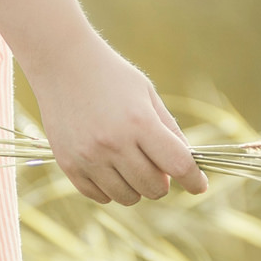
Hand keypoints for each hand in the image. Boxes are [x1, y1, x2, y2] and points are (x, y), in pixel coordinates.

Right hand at [27, 37, 207, 204]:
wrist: (61, 62)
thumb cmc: (111, 76)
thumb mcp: (147, 94)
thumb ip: (169, 130)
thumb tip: (186, 167)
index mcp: (139, 122)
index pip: (178, 165)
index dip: (194, 180)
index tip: (199, 186)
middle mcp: (114, 143)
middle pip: (154, 188)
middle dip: (162, 181)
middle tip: (155, 163)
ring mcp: (88, 157)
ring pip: (128, 197)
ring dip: (137, 187)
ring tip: (130, 164)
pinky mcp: (68, 165)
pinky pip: (101, 197)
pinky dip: (111, 189)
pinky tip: (109, 168)